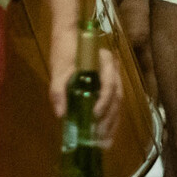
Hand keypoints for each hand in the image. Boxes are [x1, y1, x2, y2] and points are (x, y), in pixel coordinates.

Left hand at [48, 26, 122, 144]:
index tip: (95, 115)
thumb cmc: (64, 49)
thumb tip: (61, 114)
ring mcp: (113, 79)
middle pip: (117, 98)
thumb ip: (58, 90)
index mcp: (105, 63)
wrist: (68, 34)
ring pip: (117, 103)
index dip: (104, 101)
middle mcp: (113, 71)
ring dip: (112, 123)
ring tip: (104, 142)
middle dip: (110, 119)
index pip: (110, 84)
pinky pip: (113, 104)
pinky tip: (105, 134)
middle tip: (100, 138)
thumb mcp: (58, 68)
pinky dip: (110, 119)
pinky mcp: (108, 86)